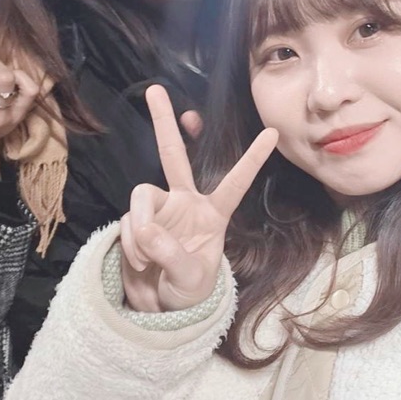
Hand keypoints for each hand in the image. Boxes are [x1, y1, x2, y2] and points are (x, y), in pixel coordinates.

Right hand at [120, 85, 277, 311]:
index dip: (252, 159)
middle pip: (174, 154)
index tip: (272, 133)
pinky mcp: (135, 222)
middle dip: (164, 122)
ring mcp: (158, 210)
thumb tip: (146, 229)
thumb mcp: (191, 279)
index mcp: (213, 213)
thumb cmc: (188, 293)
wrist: (158, 309)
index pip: (236, 182)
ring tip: (148, 257)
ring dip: (141, 227)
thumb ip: (172, 254)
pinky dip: (131, 243)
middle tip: (154, 90)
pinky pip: (128, 222)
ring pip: (142, 196)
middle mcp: (184, 202)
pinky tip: (139, 262)